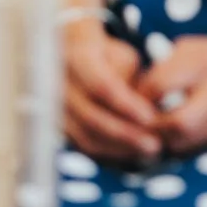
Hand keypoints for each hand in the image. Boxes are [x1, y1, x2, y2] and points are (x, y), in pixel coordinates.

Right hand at [62, 19, 161, 164]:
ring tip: (146, 150)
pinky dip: (107, 151)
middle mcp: (58, 83)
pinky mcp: (58, 125)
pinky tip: (129, 151)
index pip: (101, 85)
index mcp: (77, 57)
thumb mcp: (123, 56)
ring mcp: (53, 107)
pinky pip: (82, 144)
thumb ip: (131, 81)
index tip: (151, 117)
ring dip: (118, 147)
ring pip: (85, 135)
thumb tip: (146, 112)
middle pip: (91, 116)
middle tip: (153, 143)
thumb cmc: (106, 55)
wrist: (70, 55)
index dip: (126, 105)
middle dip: (125, 133)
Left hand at [140, 34, 206, 155]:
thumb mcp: (193, 47)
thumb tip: (132, 90)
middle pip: (176, 122)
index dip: (136, 96)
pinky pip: (196, 145)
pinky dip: (178, 143)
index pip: (160, 85)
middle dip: (150, 127)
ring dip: (161, 139)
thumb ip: (164, 66)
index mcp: (206, 60)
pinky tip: (168, 136)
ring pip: (184, 140)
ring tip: (147, 132)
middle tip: (133, 125)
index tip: (126, 99)